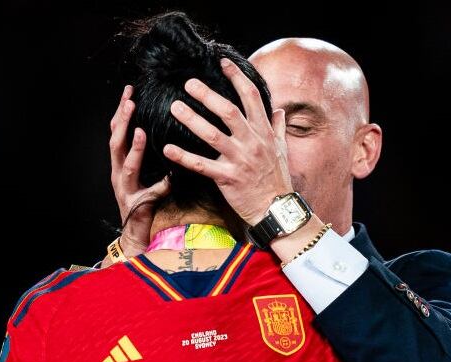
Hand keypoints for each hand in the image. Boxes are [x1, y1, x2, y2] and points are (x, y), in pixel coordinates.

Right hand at [108, 84, 169, 257]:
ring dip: (131, 147)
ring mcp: (125, 189)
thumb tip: (168, 136)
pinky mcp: (136, 204)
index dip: (121, 112)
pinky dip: (157, 186)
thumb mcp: (146, 169)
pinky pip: (148, 194)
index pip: (117, 131)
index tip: (129, 91)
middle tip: (129, 100)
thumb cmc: (143, 201)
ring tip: (138, 130)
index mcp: (120, 162)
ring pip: (125, 165)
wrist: (135, 233)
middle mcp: (118, 173)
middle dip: (121, 121)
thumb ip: (152, 156)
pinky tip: (166, 179)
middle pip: (115, 142)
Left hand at [162, 57, 292, 225]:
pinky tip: (168, 148)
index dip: (237, 77)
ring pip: (213, 135)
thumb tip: (279, 110)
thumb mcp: (282, 149)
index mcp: (263, 132)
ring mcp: (240, 160)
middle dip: (208, 95)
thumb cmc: (277, 179)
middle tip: (188, 83)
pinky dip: (184, 157)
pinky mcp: (228, 178)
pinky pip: (202, 165)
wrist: (277, 209)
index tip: (223, 63)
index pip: (251, 97)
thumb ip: (278, 127)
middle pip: (229, 111)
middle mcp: (252, 142)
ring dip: (192, 120)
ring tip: (174, 107)